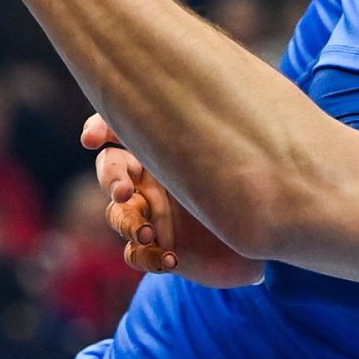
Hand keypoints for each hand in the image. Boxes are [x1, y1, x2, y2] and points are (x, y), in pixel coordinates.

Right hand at [82, 113, 264, 287]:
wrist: (266, 236)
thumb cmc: (251, 185)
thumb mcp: (235, 154)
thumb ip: (217, 132)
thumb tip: (210, 100)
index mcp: (163, 151)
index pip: (121, 132)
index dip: (99, 129)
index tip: (92, 139)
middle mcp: (152, 181)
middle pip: (109, 171)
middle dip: (110, 179)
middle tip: (125, 191)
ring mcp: (152, 215)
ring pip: (117, 215)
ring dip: (129, 223)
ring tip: (151, 233)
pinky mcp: (158, 249)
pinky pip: (134, 254)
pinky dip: (146, 256)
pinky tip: (169, 258)